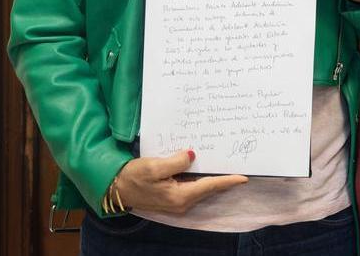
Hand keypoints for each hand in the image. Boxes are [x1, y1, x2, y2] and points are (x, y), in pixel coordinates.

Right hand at [105, 149, 247, 213]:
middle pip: (208, 189)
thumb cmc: (133, 177)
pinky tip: (204, 169)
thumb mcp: (154, 166)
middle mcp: (182, 203)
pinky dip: (201, 179)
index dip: (227, 181)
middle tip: (238, 167)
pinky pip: (192, 188)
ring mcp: (177, 202)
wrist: (115, 189)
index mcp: (180, 196)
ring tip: (225, 166)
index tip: (244, 177)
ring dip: (212, 179)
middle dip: (223, 179)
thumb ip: (175, 161)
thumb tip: (192, 155)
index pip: (210, 186)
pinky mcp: (172, 198)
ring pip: (201, 189)